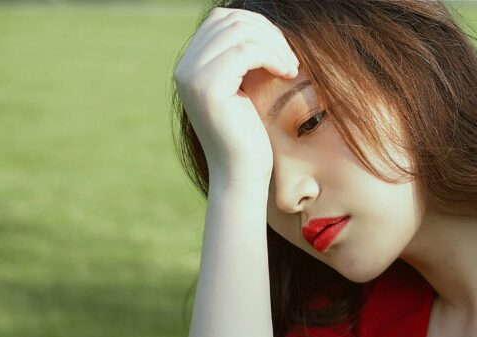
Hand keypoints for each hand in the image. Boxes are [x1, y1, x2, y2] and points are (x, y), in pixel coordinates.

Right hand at [174, 7, 299, 186]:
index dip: (258, 26)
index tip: (282, 50)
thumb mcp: (245, 90)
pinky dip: (273, 56)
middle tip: (291, 59)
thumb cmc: (250, 138)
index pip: (222, 20)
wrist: (241, 175)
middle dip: (268, 32)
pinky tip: (288, 73)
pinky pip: (246, 51)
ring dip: (274, 44)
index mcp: (190, 65)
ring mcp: (192, 76)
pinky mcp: (208, 88)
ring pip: (239, 31)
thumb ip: (243, 60)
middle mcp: (185, 67)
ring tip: (292, 68)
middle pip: (229, 19)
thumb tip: (263, 26)